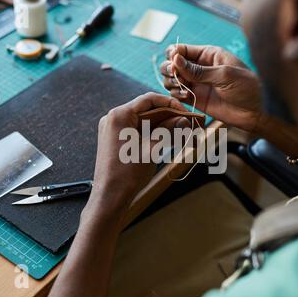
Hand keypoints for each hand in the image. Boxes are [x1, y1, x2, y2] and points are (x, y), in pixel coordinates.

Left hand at [88, 93, 188, 218]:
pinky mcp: (115, 139)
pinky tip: (168, 138)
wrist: (110, 196)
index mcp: (119, 115)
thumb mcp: (152, 149)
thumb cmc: (128, 173)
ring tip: (181, 132)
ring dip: (161, 126)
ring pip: (142, 121)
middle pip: (146, 110)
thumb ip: (168, 130)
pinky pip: (136, 130)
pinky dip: (151, 133)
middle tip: (187, 123)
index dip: (170, 104)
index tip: (185, 112)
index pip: (149, 100)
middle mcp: (113, 118)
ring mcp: (112, 129)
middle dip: (168, 116)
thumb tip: (184, 120)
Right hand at [160, 44, 262, 131]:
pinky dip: (176, 94)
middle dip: (169, 68)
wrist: (255, 112)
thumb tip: (175, 59)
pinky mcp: (195, 99)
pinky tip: (185, 96)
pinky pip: (177, 94)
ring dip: (171, 81)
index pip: (182, 49)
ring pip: (172, 78)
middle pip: (172, 63)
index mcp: (208, 55)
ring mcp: (196, 84)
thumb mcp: (224, 75)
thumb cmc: (247, 88)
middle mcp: (199, 68)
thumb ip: (199, 70)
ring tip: (182, 87)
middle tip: (175, 75)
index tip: (174, 62)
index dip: (174, 54)